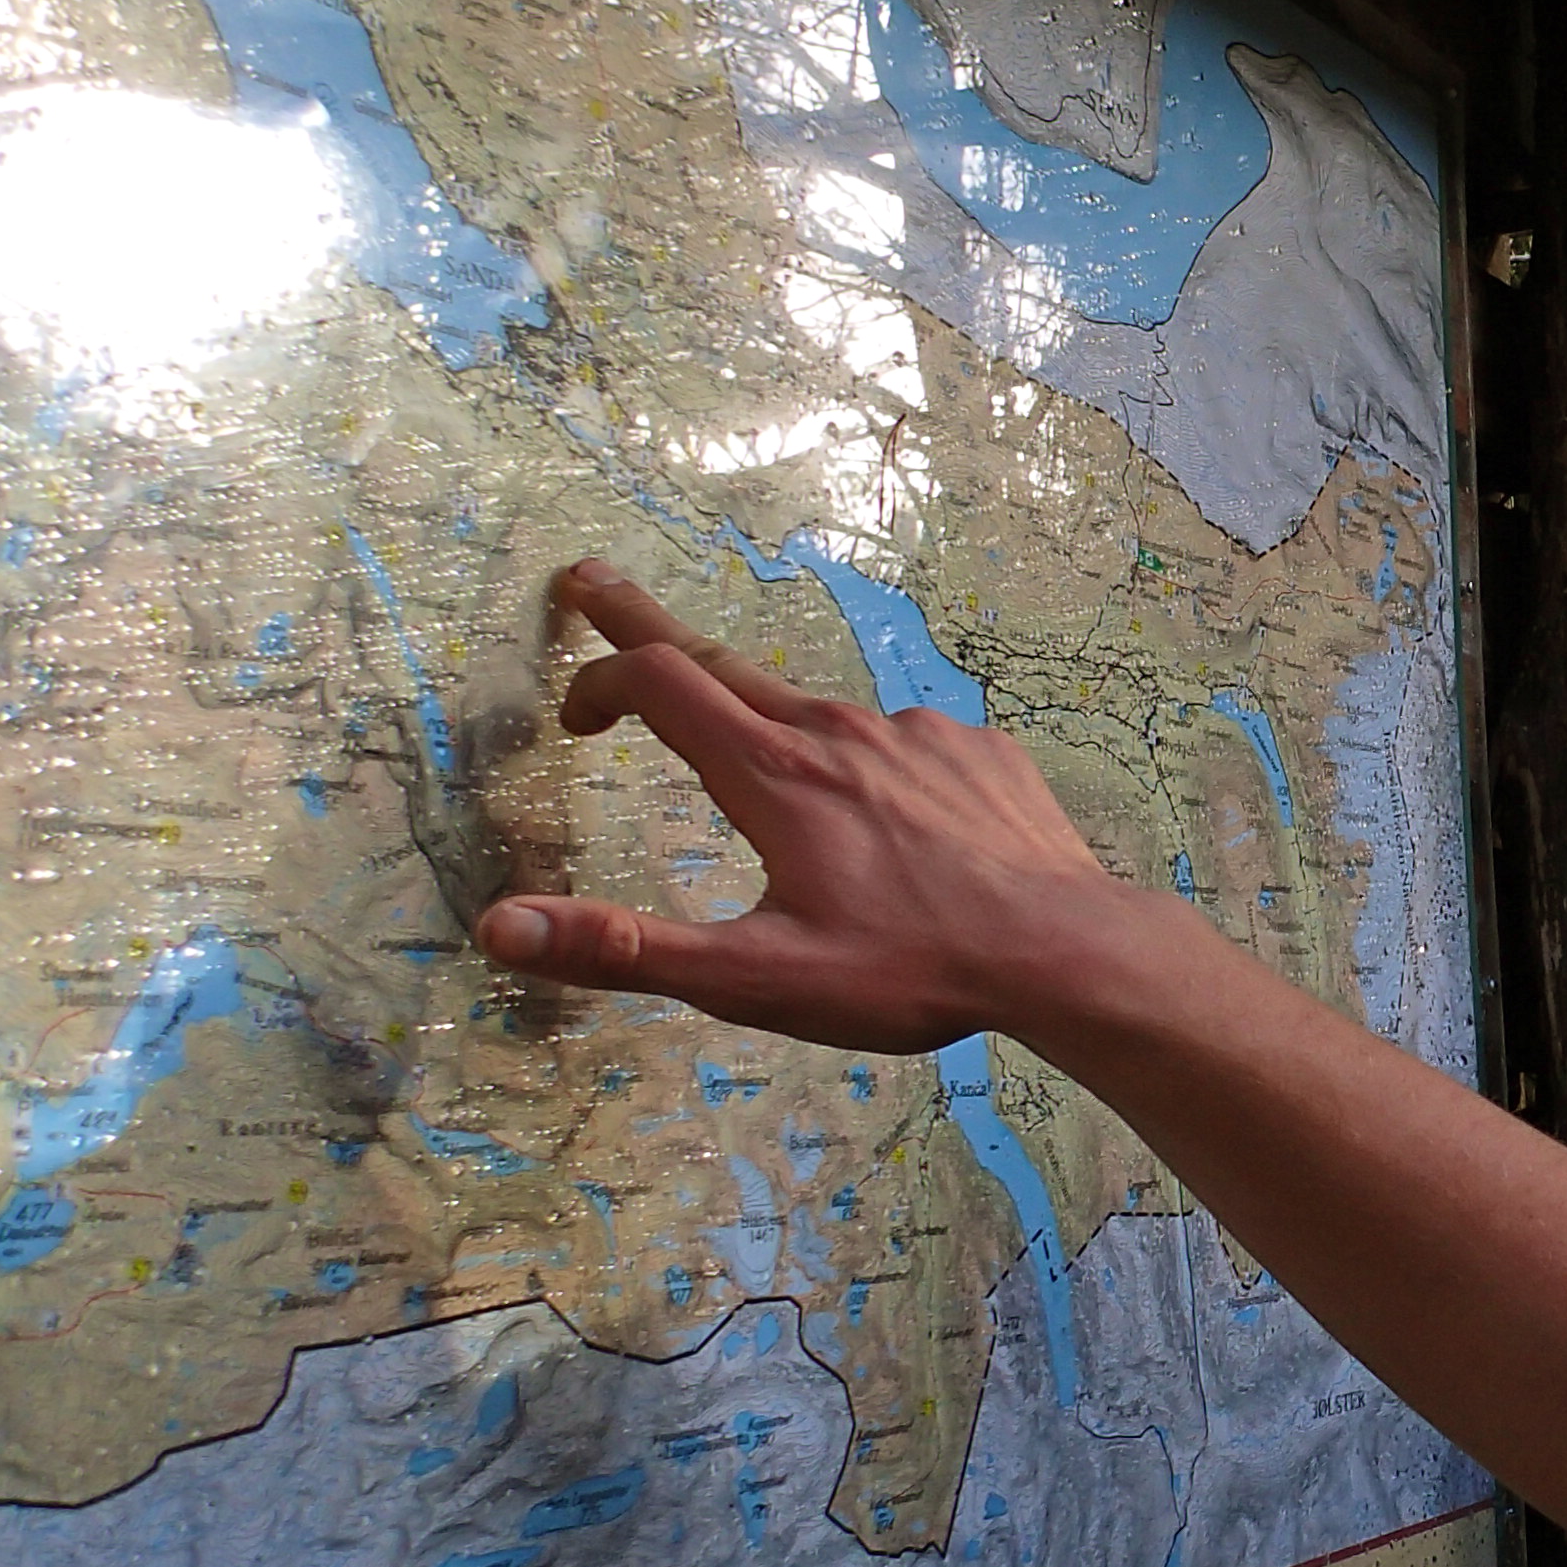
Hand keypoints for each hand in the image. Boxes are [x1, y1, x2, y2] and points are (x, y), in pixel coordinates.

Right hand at [474, 559, 1140, 1051]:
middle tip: (596, 588)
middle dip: (649, 629)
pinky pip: (906, 749)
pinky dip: (877, 774)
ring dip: (780, 737)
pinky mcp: (978, 751)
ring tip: (798, 815)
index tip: (572, 708)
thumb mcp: (757, 978)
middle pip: (725, 664)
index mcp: (774, 775)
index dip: (601, 679)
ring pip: (823, 718)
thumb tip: (499, 928)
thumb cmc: (914, 970)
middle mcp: (839, 731)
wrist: (1067, 951)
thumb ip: (625, 950)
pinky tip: (902, 837)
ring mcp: (917, 732)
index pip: (660, 683)